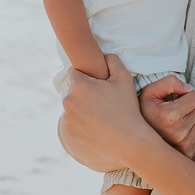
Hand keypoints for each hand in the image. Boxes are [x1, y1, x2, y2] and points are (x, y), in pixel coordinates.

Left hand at [60, 55, 147, 169]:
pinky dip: (81, 121)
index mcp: (79, 84)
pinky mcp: (70, 130)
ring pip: (72, 105)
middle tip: (102, 100)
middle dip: (84, 92)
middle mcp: (68, 100)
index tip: (96, 82)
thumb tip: (104, 55)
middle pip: (73, 89)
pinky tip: (96, 124)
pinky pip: (73, 121)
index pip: (74, 71)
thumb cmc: (126, 107)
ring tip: (100, 113)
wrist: (127, 138)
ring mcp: (68, 117)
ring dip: (81, 106)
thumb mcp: (124, 77)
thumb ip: (112, 60)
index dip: (86, 75)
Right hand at [139, 75, 194, 158]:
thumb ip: (170, 82)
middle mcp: (178, 132)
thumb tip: (190, 89)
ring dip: (192, 119)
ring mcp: (184, 145)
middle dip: (189, 107)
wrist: (137, 140)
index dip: (186, 95)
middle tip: (174, 112)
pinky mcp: (189, 154)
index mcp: (169, 116)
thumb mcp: (150, 91)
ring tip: (176, 122)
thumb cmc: (145, 112)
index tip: (175, 100)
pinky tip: (178, 133)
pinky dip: (193, 132)